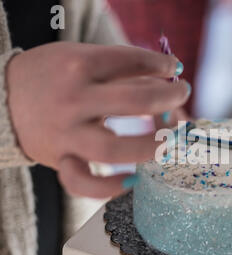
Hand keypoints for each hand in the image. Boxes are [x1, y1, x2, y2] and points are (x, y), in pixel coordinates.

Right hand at [7, 42, 189, 197]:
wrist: (5, 96)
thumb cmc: (53, 75)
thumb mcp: (82, 58)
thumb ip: (123, 68)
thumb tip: (168, 77)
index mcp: (80, 66)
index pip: (132, 61)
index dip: (161, 64)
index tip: (175, 68)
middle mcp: (73, 100)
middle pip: (133, 102)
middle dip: (168, 98)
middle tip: (182, 93)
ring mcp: (66, 134)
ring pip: (113, 148)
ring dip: (151, 147)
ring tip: (171, 142)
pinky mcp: (60, 159)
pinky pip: (83, 182)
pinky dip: (110, 187)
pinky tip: (133, 180)